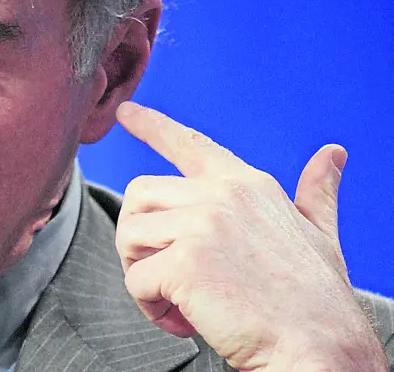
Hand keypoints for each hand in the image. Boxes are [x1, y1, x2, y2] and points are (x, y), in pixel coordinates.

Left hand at [114, 102, 385, 371]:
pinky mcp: (184, 263)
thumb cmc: (317, 300)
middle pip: (139, 196)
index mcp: (248, 184)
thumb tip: (333, 155)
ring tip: (174, 299)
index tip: (127, 111)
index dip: (153, 125)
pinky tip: (181, 321)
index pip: (189, 144)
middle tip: (165, 275)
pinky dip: (148, 307)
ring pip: (129, 234)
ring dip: (140, 272)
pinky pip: (135, 280)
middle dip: (139, 238)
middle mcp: (222, 195)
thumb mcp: (319, 233)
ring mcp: (202, 225)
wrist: (320, 348)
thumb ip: (316, 191)